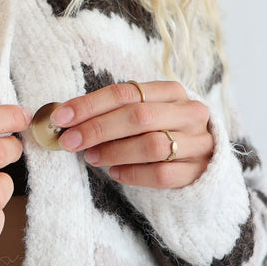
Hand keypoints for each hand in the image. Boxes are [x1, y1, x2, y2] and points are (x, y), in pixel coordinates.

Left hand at [50, 81, 213, 188]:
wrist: (204, 160)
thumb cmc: (163, 132)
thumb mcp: (145, 114)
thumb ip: (114, 112)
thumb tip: (67, 119)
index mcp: (172, 91)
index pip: (126, 92)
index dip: (90, 104)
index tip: (62, 117)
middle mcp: (189, 113)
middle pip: (139, 116)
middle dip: (98, 128)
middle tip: (70, 141)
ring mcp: (198, 142)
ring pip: (152, 145)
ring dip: (115, 151)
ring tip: (92, 158)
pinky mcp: (199, 171)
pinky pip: (163, 174)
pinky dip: (134, 174)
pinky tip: (116, 174)